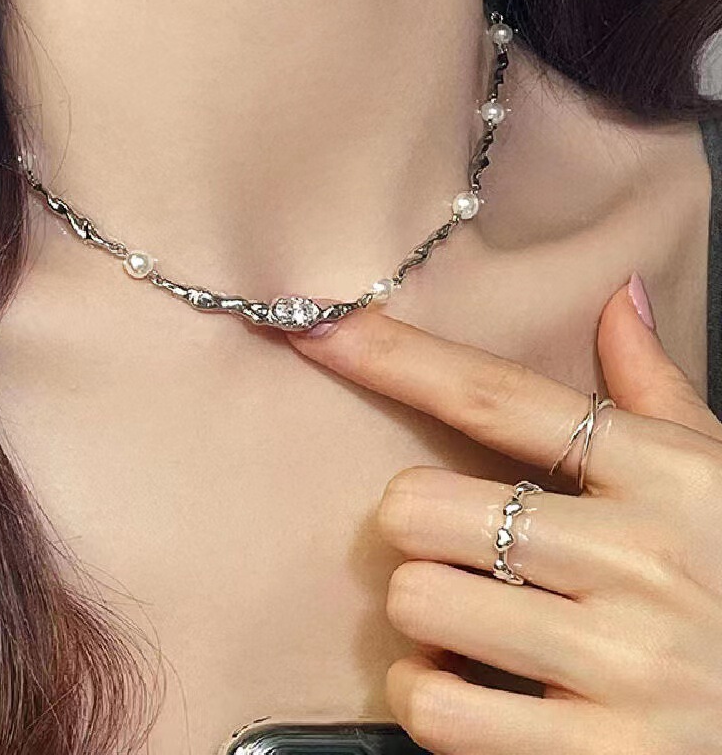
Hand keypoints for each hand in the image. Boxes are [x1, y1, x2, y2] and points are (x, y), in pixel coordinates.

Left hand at [287, 276, 721, 754]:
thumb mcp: (719, 476)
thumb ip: (656, 390)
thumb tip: (620, 297)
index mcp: (659, 473)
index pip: (497, 397)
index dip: (393, 356)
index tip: (322, 327)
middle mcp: (637, 557)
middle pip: (418, 505)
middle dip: (413, 526)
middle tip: (452, 543)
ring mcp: (620, 661)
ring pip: (417, 601)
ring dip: (424, 610)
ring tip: (469, 616)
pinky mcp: (602, 754)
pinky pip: (436, 707)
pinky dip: (425, 692)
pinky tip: (467, 683)